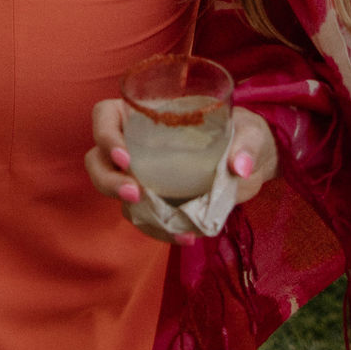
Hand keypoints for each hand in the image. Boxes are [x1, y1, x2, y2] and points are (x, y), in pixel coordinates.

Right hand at [85, 101, 278, 243]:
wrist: (252, 163)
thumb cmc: (243, 132)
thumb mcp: (250, 130)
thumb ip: (246, 143)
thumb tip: (239, 167)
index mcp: (145, 113)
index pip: (105, 116)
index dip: (105, 135)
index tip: (127, 158)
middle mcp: (135, 142)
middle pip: (98, 159)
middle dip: (107, 179)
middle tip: (134, 193)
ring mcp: (142, 173)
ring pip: (113, 190)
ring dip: (127, 208)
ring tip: (163, 223)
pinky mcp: (156, 199)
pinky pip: (143, 216)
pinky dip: (158, 229)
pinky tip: (184, 236)